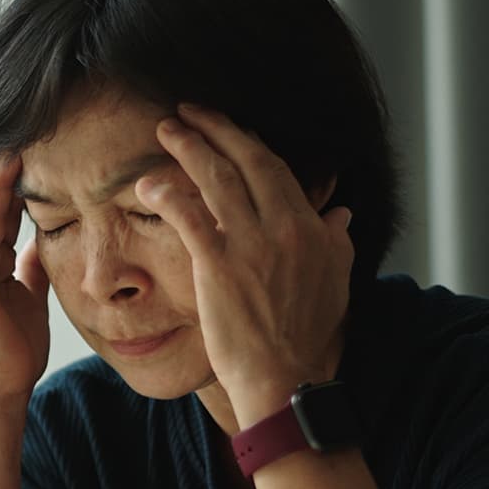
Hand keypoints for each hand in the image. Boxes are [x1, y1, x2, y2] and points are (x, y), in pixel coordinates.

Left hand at [142, 103, 354, 422]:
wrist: (285, 378)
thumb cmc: (306, 337)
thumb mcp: (335, 284)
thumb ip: (336, 242)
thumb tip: (340, 212)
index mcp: (311, 228)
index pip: (276, 169)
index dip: (248, 143)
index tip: (229, 129)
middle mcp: (284, 226)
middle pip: (246, 160)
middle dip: (216, 128)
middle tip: (190, 111)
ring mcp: (251, 243)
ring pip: (216, 178)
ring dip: (189, 147)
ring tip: (167, 128)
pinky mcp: (218, 264)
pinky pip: (189, 216)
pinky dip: (168, 194)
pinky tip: (148, 182)